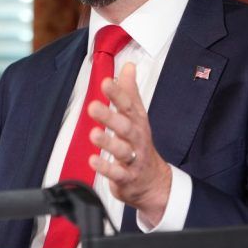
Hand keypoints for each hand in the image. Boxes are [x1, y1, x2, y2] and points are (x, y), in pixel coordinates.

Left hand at [87, 62, 171, 226]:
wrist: (154, 181)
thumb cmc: (140, 144)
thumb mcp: (137, 116)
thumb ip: (130, 91)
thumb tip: (128, 66)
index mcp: (137, 122)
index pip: (128, 105)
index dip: (118, 94)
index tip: (106, 82)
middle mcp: (136, 138)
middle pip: (125, 126)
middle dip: (110, 116)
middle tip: (93, 107)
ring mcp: (133, 158)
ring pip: (121, 149)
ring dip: (107, 142)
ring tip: (93, 134)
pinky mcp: (127, 177)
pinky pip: (117, 173)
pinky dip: (106, 168)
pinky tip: (93, 161)